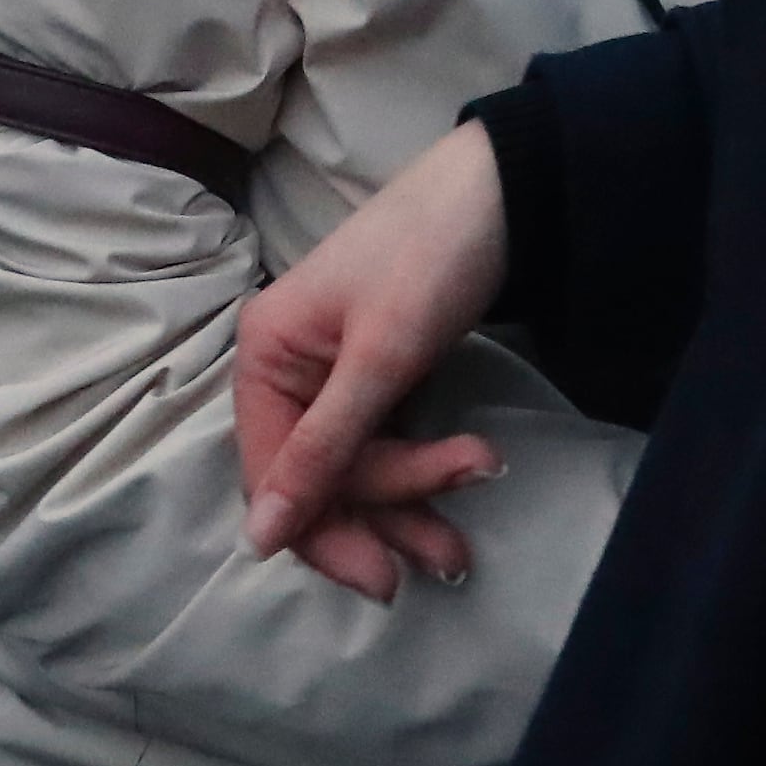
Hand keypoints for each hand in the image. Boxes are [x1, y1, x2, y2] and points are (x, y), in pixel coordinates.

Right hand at [234, 121, 512, 602]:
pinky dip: (423, 467)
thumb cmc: (432, 257)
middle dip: (384, 517)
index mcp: (265, 357)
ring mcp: (334, 371)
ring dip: (413, 501)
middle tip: (450, 560)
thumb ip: (322, 449)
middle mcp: (287, 369)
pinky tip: (466, 475)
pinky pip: (385, 440)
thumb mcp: (381, 357)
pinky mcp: (380, 372)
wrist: (508, 186)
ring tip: (466, 541)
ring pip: (359, 466)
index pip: (274, 475)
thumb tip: (257, 540)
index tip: (385, 578)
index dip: (323, 532)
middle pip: (320, 477)